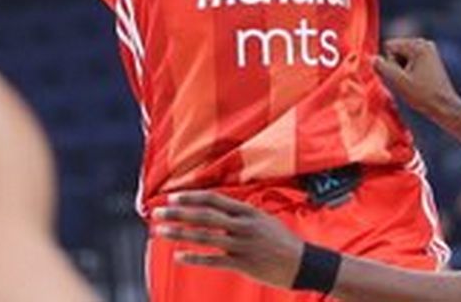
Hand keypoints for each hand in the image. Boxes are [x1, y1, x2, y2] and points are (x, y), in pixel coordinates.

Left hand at [152, 192, 303, 288]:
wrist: (303, 263)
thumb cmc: (281, 241)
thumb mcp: (263, 220)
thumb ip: (241, 215)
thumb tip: (219, 209)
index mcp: (248, 211)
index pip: (214, 199)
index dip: (191, 197)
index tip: (172, 197)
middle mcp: (243, 225)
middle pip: (204, 215)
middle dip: (178, 213)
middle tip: (157, 212)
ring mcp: (243, 244)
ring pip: (205, 236)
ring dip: (180, 233)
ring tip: (160, 231)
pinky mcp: (244, 264)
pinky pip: (214, 260)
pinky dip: (194, 257)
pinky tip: (178, 256)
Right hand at [375, 37, 460, 117]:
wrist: (445, 107)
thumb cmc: (424, 95)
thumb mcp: (399, 82)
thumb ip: (382, 68)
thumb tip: (372, 58)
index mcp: (418, 45)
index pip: (389, 47)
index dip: (390, 64)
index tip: (403, 77)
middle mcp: (424, 43)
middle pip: (396, 51)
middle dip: (397, 66)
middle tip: (409, 82)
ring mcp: (429, 50)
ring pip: (402, 57)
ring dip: (403, 70)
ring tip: (414, 83)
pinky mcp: (430, 59)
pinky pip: (410, 61)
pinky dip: (410, 72)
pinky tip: (418, 82)